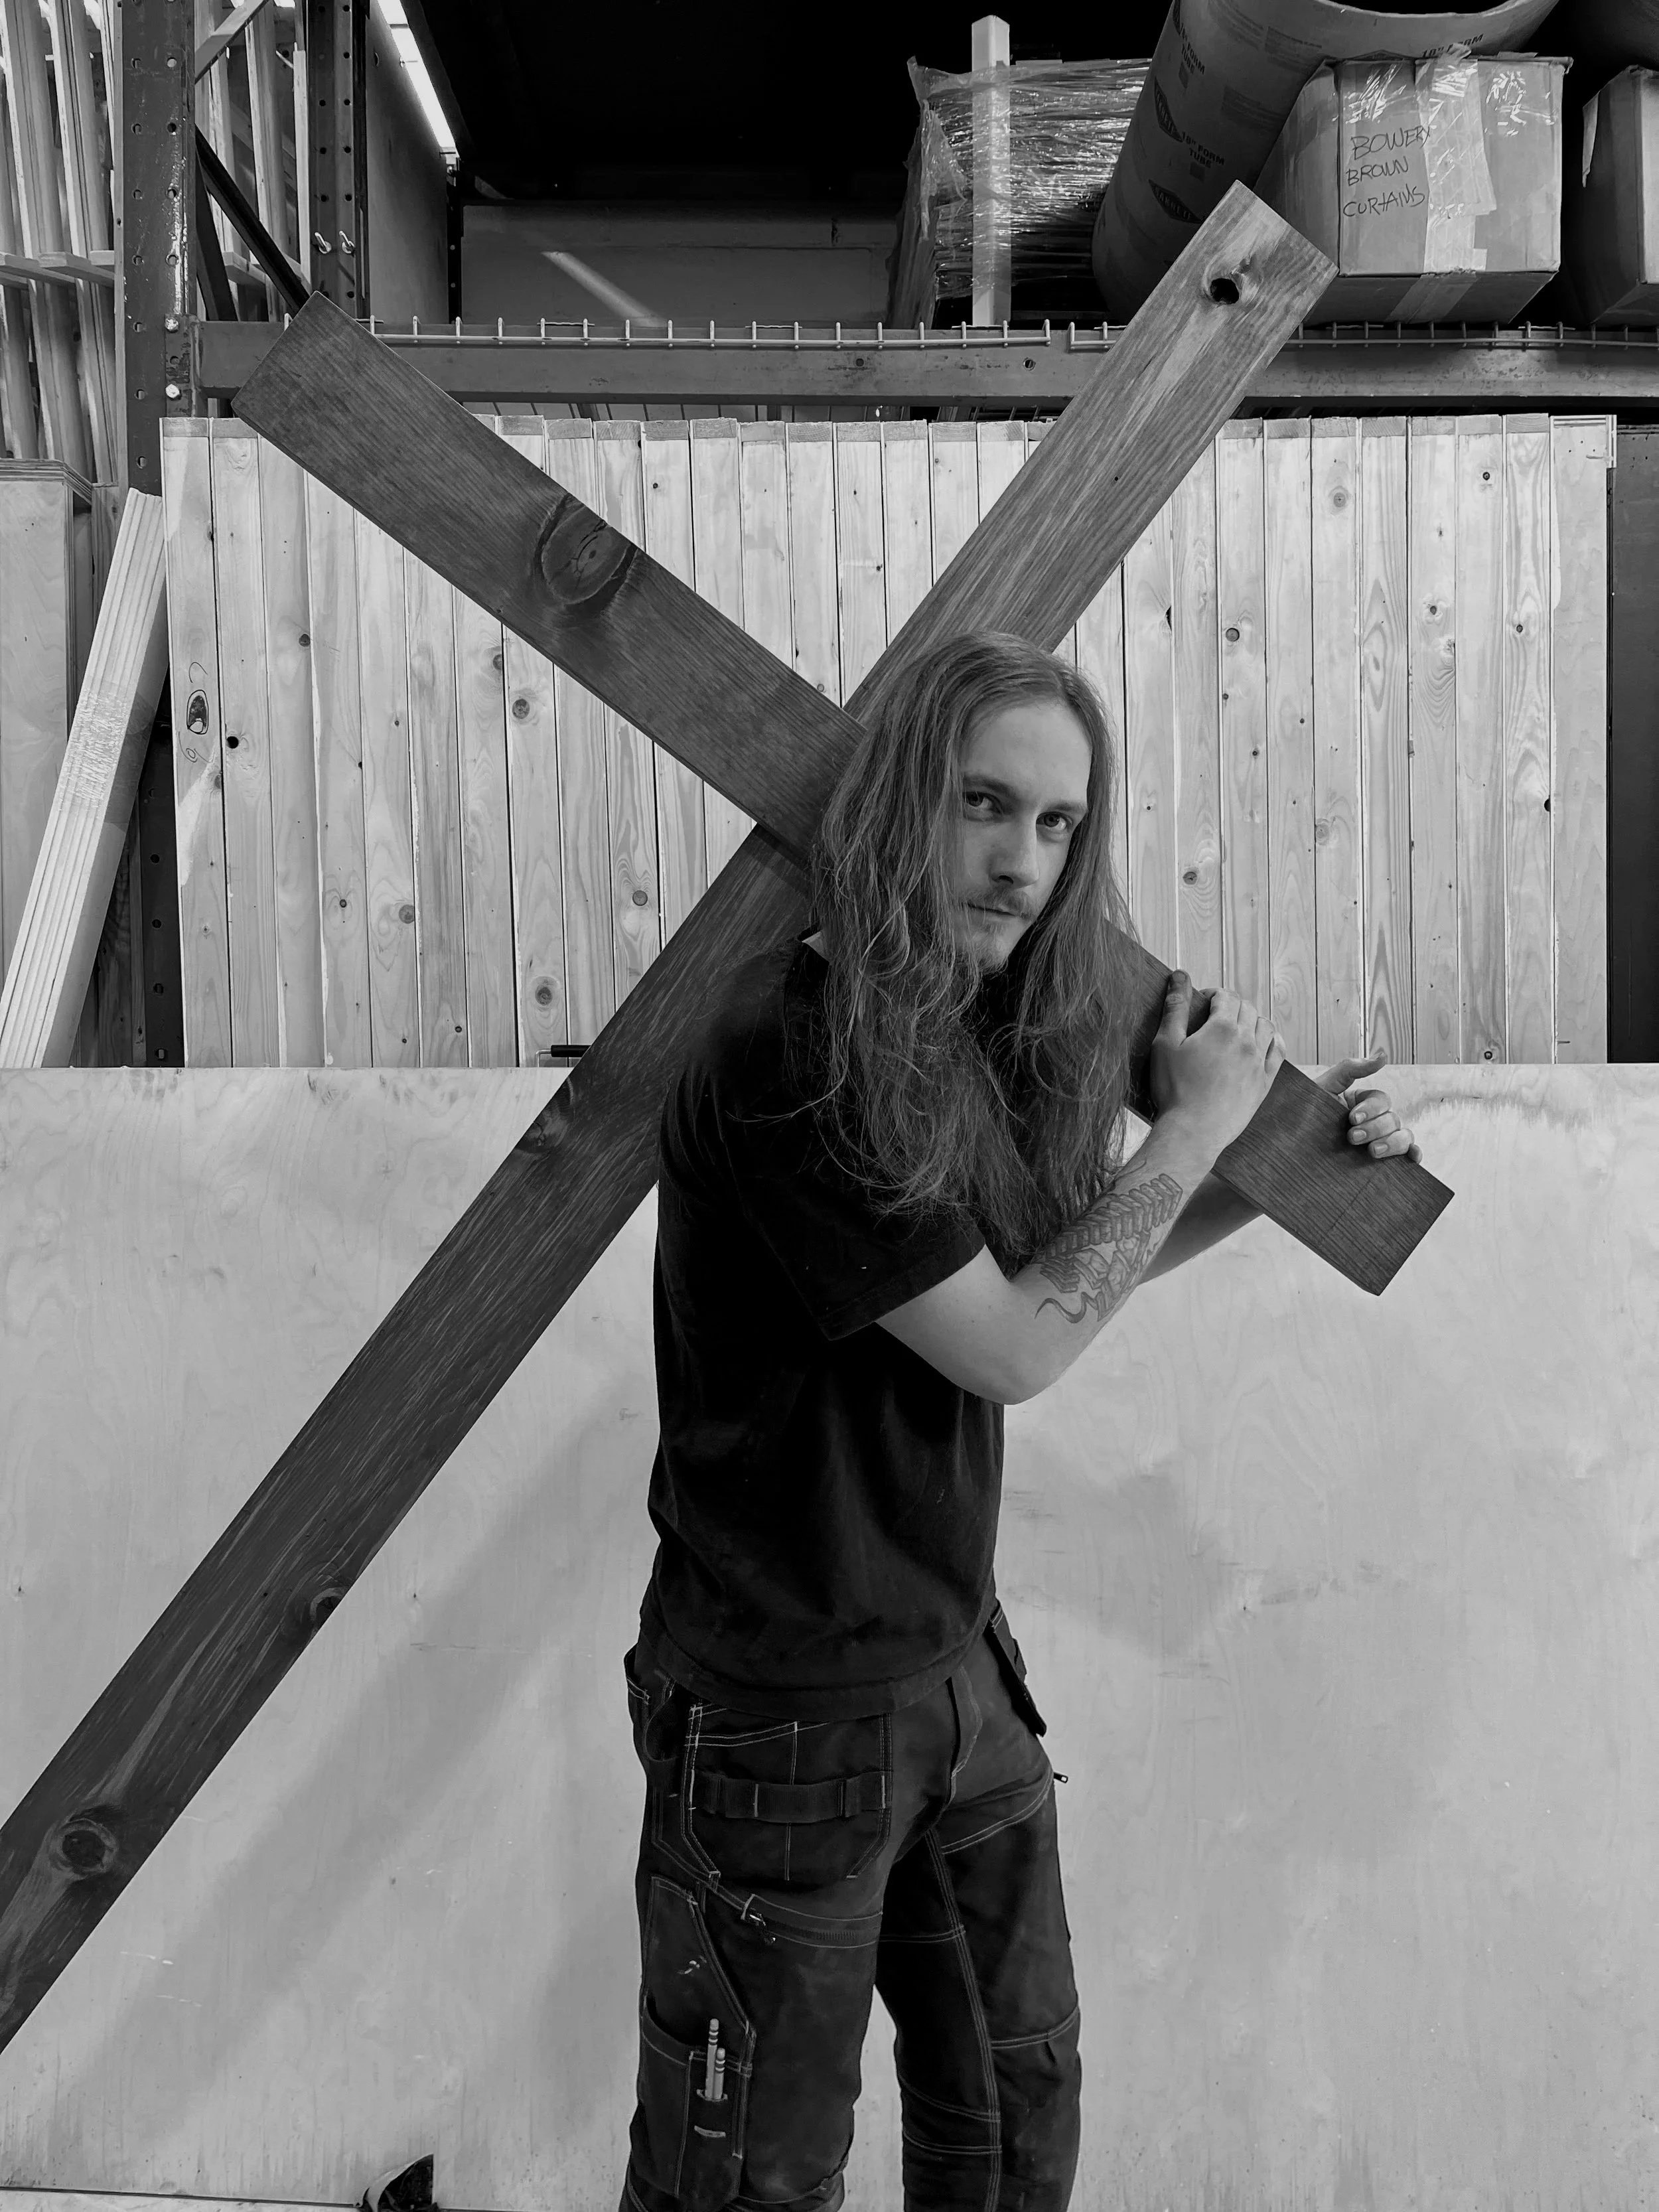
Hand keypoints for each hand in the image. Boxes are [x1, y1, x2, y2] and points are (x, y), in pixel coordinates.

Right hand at [1150, 971, 1285, 1155]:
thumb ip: (1175, 1008)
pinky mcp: (1264, 1083)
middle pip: (1248, 1009)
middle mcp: (1246, 1041)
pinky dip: (1273, 1040)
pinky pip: (1278, 1052)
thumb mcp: (1165, 1045)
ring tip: (1238, 1026)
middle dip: (1232, 1005)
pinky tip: (1264, 1041)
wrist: (1193, 1132)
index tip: (1202, 1001)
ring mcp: (1259, 1062)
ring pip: (1266, 1027)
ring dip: (1253, 1019)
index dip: (1214, 994)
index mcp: (1222, 1028)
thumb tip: (1180, 976)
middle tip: (1216, 1013)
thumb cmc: (1174, 1090)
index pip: (1227, 996)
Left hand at [1315, 1049, 1421, 1163]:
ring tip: (1373, 1152)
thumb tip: (1383, 1056)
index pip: (1382, 1100)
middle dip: (1375, 1128)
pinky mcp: (1380, 1160)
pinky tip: (1412, 1158)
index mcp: (1362, 1102)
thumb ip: (1350, 1069)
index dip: (1371, 1108)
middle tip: (1352, 1137)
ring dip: (1393, 1143)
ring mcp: (1378, 1141)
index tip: (1351, 1118)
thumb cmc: (1304, 1113)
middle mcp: (1374, 1121)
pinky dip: (1414, 1154)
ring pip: (1403, 1136)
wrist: (1291, 1146)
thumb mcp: (1324, 1087)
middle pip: (1393, 1119)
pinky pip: (1406, 1154)